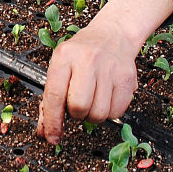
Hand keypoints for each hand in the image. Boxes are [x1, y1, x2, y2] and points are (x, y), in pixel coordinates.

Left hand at [36, 0, 172, 143]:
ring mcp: (110, 69)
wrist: (113, 34)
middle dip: (77, 113)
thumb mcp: (61, 66)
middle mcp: (88, 60)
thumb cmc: (82, 54)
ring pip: (99, 114)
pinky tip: (106, 97)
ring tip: (93, 99)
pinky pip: (117, 112)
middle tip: (78, 104)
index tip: (51, 137)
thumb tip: (46, 131)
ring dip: (93, 114)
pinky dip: (110, 112)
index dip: (52, 121)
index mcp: (65, 56)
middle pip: (79, 107)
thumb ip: (51, 98)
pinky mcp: (127, 78)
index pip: (55, 95)